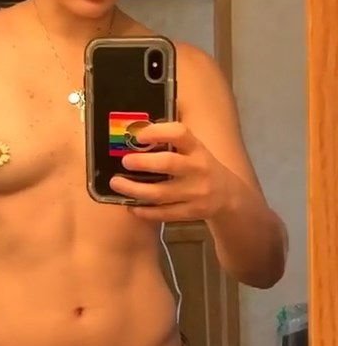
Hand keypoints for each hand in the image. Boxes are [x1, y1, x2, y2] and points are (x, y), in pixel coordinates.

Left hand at [109, 121, 234, 221]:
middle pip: (169, 163)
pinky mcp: (192, 212)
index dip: (158, 132)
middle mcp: (198, 168)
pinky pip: (164, 213)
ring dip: (135, 189)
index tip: (139, 135)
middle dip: (143, 163)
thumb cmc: (200, 166)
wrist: (228, 196)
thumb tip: (133, 132)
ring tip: (116, 184)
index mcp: (197, 148)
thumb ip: (171, 142)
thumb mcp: (194, 149)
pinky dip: (145, 211)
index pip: (180, 133)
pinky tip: (131, 206)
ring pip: (161, 193)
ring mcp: (196, 193)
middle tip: (125, 161)